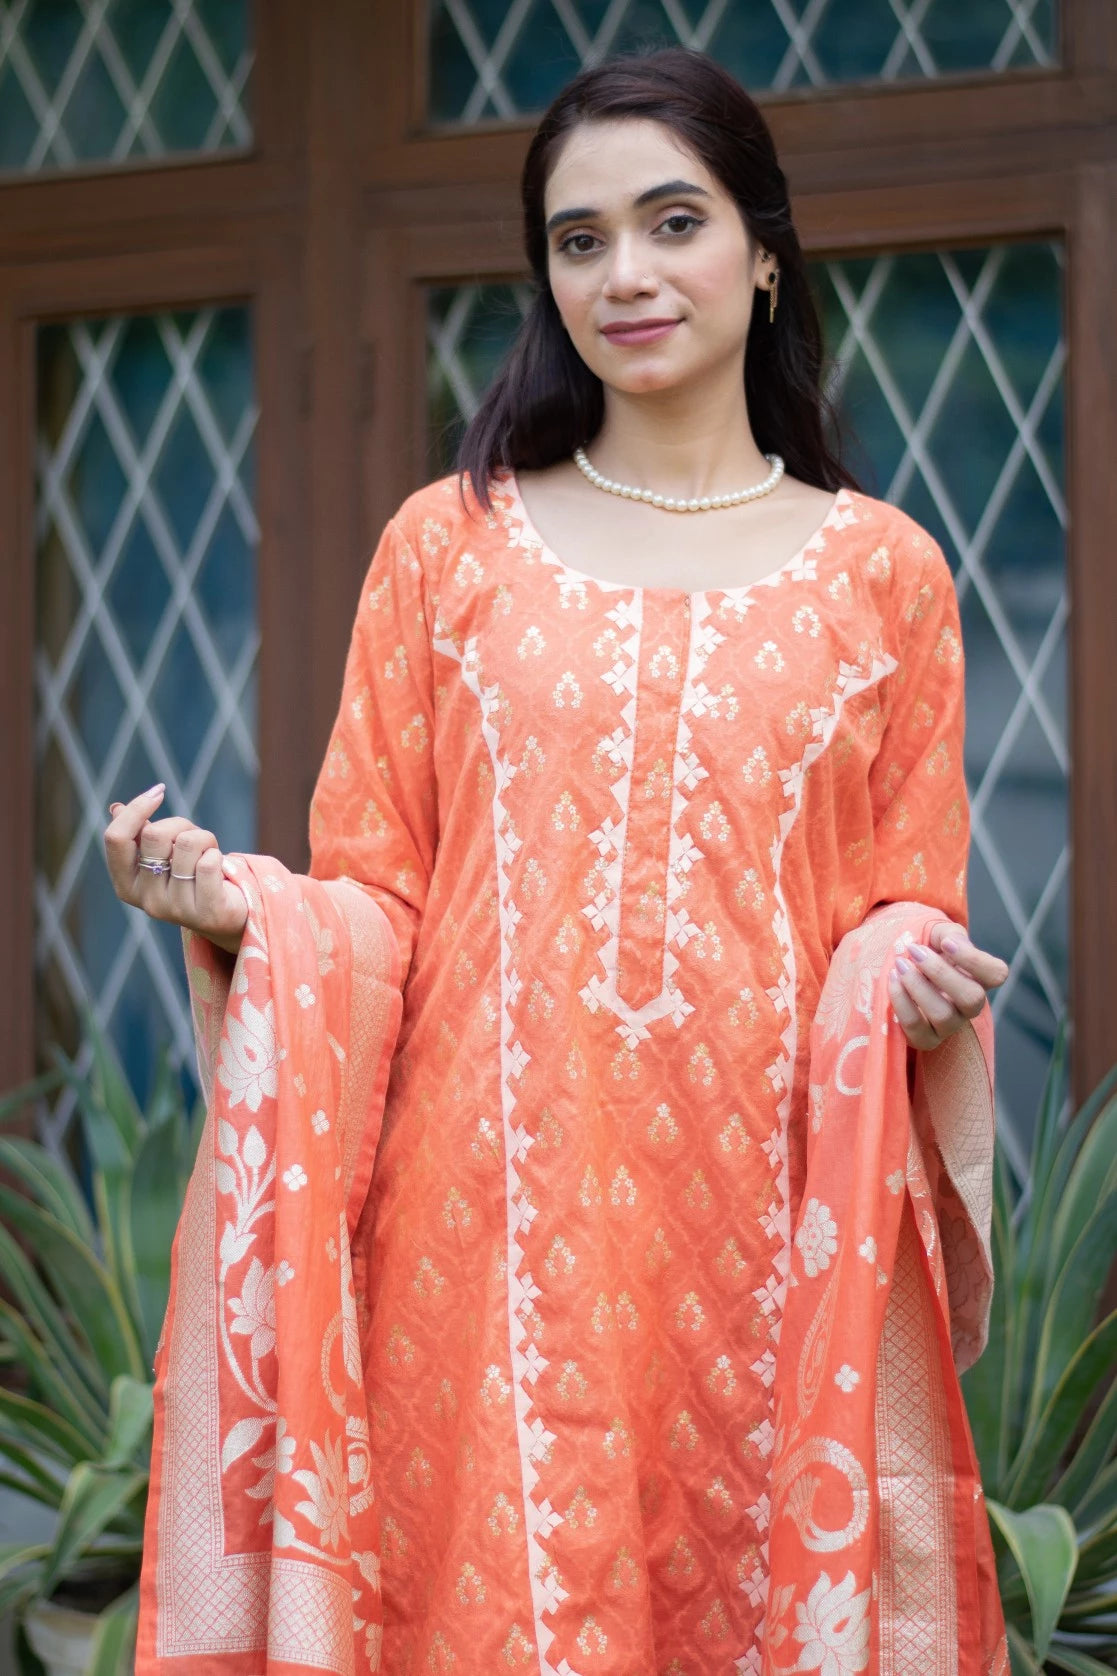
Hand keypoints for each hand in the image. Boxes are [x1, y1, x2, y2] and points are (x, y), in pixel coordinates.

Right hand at [103, 784, 247, 956]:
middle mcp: (146, 901)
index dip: (137, 808)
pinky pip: (210, 862)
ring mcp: (175, 910)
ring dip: (205, 839)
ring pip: (187, 844)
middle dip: (180, 824)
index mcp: (126, 884)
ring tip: (208, 854)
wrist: (225, 914)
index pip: (116, 838)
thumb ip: (139, 835)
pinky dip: (218, 856)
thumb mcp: (162, 855)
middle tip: (194, 838)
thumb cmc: (190, 877)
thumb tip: (115, 807)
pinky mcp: (206, 912)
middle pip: (154, 835)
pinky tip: (219, 871)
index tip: (159, 791)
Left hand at [887, 919, 1007, 1050]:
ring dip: (917, 986)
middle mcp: (970, 1005)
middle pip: (972, 998)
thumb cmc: (927, 950)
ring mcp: (950, 1025)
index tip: (945, 943)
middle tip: (914, 951)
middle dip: (940, 972)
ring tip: (900, 965)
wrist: (902, 966)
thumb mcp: (939, 935)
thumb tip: (952, 943)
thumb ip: (950, 934)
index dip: (974, 959)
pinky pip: (916, 1027)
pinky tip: (892, 980)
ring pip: (944, 1015)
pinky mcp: (926, 1038)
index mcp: (979, 978)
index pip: (996, 974)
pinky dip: (901, 1001)